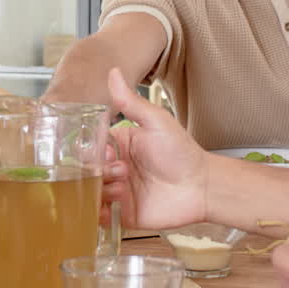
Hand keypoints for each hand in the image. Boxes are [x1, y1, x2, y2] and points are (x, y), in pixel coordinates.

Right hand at [101, 68, 209, 229]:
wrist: (201, 186)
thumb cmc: (181, 152)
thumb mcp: (155, 122)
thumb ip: (131, 101)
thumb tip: (113, 71)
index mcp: (118, 145)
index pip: (90, 147)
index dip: (93, 151)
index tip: (109, 153)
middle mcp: (114, 168)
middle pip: (87, 172)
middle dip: (98, 172)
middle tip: (121, 171)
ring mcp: (117, 192)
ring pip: (90, 193)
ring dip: (102, 190)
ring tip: (124, 188)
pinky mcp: (122, 214)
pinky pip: (98, 216)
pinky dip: (99, 212)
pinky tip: (114, 205)